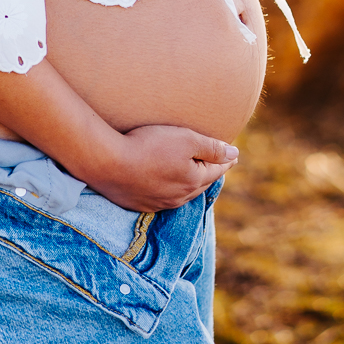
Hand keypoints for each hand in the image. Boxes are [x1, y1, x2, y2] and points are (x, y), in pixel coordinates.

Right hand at [86, 124, 238, 212]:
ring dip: (189, 182)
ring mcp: (158, 203)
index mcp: (192, 182)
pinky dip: (168, 188)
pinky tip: (164, 182)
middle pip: (200, 184)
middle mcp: (178, 198)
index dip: (225, 159)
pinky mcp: (139, 203)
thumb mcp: (186, 139)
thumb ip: (212, 148)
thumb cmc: (149, 145)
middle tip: (217, 164)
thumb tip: (235, 154)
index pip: (216, 170)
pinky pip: (162, 197)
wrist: (108, 163)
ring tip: (193, 173)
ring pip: (182, 193)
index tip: (233, 154)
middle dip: (210, 173)